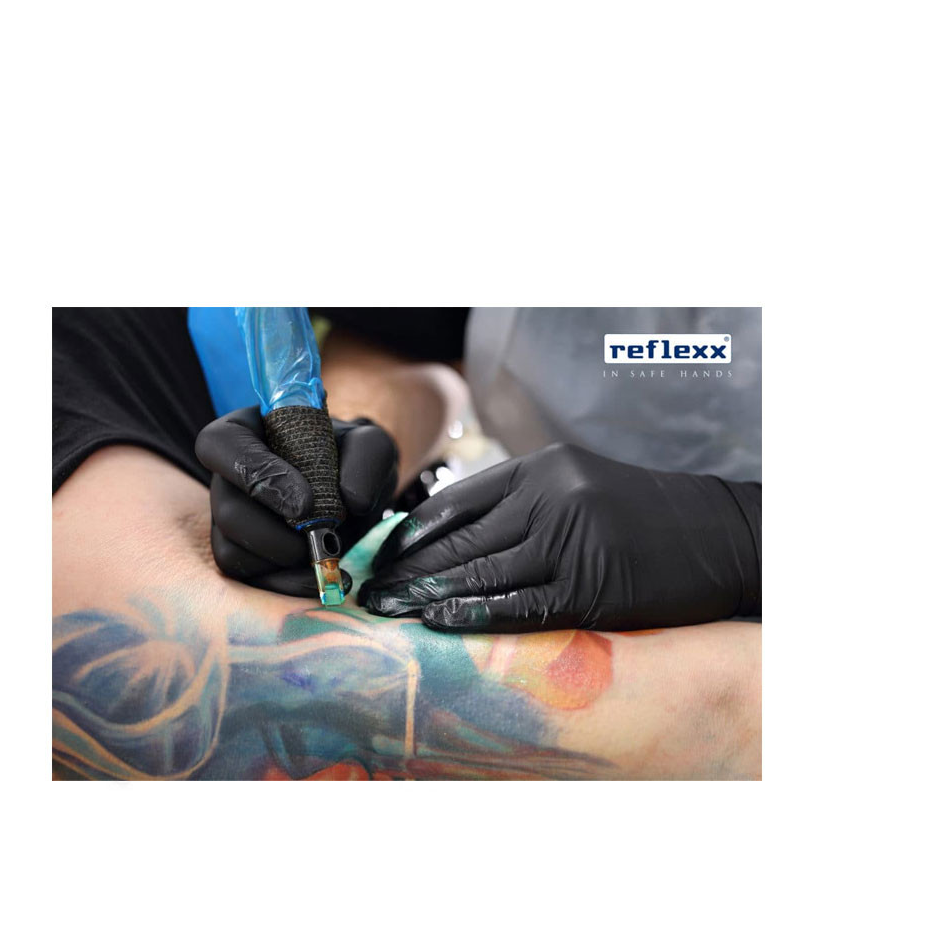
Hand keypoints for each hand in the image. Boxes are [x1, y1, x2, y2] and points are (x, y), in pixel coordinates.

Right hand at [195, 406, 397, 596]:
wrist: (354, 494)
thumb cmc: (351, 460)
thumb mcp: (370, 446)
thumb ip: (368, 458)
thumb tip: (351, 499)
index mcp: (247, 434)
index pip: (221, 444)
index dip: (256, 473)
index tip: (303, 503)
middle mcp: (228, 477)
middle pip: (227, 509)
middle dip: (274, 534)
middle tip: (316, 537)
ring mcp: (229, 519)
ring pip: (231, 550)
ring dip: (282, 560)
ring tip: (323, 555)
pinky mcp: (241, 554)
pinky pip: (247, 579)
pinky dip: (284, 584)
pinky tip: (316, 577)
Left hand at [362, 443, 760, 631]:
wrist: (719, 533)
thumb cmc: (644, 513)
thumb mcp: (580, 484)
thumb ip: (524, 504)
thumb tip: (457, 537)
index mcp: (544, 468)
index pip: (459, 499)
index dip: (414, 532)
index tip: (384, 557)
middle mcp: (552, 497)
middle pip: (461, 537)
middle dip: (409, 568)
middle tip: (370, 591)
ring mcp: (572, 541)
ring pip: (481, 570)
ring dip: (427, 594)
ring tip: (388, 611)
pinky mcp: (591, 586)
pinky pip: (519, 603)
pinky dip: (474, 613)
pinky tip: (439, 622)